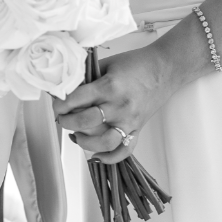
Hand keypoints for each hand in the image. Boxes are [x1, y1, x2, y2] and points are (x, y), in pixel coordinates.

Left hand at [54, 43, 182, 161]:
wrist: (165, 68)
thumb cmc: (136, 63)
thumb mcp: (108, 64)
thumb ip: (88, 77)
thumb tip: (65, 89)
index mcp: (110, 86)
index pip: (76, 99)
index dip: (60, 103)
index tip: (56, 104)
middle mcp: (119, 106)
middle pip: (86, 121)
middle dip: (67, 121)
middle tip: (62, 118)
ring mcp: (129, 120)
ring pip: (103, 142)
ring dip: (84, 142)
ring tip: (76, 136)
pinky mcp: (138, 129)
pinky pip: (124, 151)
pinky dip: (109, 158)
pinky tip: (97, 156)